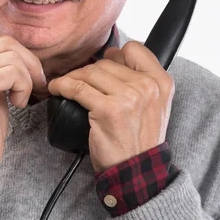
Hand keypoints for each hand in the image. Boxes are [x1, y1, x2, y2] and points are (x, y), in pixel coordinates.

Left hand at [47, 41, 174, 172]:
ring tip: (65, 85)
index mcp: (162, 82)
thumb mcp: (154, 106)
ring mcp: (128, 97)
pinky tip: (57, 89)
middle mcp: (147, 87)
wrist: (136, 170)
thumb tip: (112, 54)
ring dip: (72, 77)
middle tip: (78, 80)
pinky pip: (77, 87)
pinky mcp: (108, 110)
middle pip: (107, 62)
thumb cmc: (139, 139)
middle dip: (89, 70)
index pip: (135, 49)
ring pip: (90, 73)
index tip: (104, 64)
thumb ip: (141, 80)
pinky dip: (62, 86)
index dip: (116, 54)